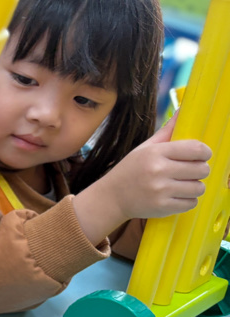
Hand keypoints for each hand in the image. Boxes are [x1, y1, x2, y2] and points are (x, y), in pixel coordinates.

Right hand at [73, 113, 210, 243]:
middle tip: (190, 172)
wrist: (111, 197)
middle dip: (200, 170)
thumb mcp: (145, 148)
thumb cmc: (130, 170)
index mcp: (156, 153)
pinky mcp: (163, 207)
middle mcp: (159, 170)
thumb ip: (167, 131)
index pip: (196, 149)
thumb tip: (184, 109)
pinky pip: (191, 203)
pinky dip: (187, 200)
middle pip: (202, 169)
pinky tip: (176, 196)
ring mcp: (161, 190)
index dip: (205, 152)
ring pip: (199, 187)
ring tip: (182, 185)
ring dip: (195, 186)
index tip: (201, 155)